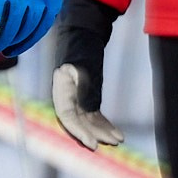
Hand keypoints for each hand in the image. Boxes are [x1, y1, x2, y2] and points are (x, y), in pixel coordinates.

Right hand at [47, 0, 122, 148]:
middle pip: (77, 120)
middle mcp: (66, 94)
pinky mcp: (85, 96)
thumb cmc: (82, 47)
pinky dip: (104, 124)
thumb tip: (88, 111)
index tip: (93, 143)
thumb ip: (85, 89)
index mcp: (60, 87)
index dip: (78, 131)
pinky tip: (116, 133)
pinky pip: (93, 114)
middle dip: (93, 133)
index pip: (66, 115)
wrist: (83, 33)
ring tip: (117, 140)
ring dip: (101, 130)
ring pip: (87, 119)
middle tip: (108, 144)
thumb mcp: (83, 66)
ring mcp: (75, 95)